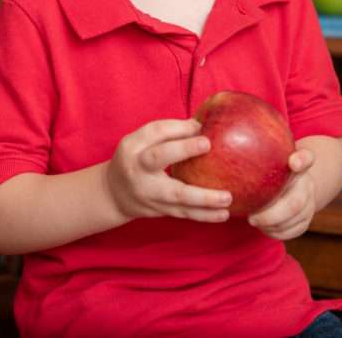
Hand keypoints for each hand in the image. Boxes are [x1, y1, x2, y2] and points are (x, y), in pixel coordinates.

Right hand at [104, 119, 233, 222]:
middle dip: (185, 158)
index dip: (178, 132)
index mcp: (134, 149)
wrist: (113, 194)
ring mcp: (150, 196)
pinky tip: (223, 214)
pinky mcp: (161, 211)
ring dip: (204, 201)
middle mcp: (139, 172)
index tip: (202, 132)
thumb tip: (200, 125)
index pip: (155, 134)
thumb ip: (167, 131)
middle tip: (208, 148)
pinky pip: (184, 213)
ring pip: (178, 200)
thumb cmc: (134, 158)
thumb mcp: (140, 140)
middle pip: (161, 165)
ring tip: (227, 199)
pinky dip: (204, 216)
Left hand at [247, 148, 316, 239]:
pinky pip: (293, 230)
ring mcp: (309, 203)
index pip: (306, 158)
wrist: (293, 186)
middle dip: (274, 214)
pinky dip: (276, 232)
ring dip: (273, 225)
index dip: (302, 160)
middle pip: (296, 202)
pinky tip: (262, 227)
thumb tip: (213, 135)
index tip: (292, 162)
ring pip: (295, 220)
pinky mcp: (306, 220)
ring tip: (253, 221)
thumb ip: (250, 147)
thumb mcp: (265, 156)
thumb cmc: (270, 168)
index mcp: (299, 164)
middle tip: (251, 218)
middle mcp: (307, 184)